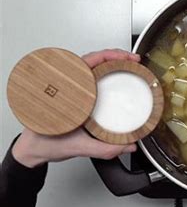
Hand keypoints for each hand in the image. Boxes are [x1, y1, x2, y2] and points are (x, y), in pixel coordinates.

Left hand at [12, 49, 140, 167]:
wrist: (32, 151)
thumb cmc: (44, 143)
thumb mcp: (77, 147)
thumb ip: (104, 148)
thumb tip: (128, 146)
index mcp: (65, 90)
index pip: (90, 61)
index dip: (112, 56)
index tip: (128, 59)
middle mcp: (66, 85)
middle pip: (94, 59)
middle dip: (117, 56)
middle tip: (134, 62)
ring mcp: (69, 88)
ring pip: (91, 66)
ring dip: (110, 62)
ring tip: (127, 65)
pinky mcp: (73, 94)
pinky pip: (89, 76)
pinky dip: (104, 72)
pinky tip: (113, 75)